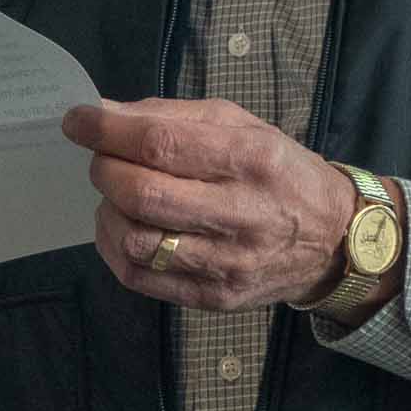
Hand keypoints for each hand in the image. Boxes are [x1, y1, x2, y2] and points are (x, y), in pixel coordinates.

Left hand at [62, 98, 388, 315]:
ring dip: (109, 211)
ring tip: (119, 196)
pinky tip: (124, 228)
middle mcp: (243, 214)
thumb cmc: (278, 171)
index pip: (161, 144)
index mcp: (251, 159)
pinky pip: (140, 278)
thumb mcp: (242, 125)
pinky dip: (115, 248)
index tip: (77, 121)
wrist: (334, 239)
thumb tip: (105, 113)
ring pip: (137, 241)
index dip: (107, 131)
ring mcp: (229, 264)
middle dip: (106, 170)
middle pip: (143, 194)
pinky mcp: (216, 297)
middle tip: (103, 159)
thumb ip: (173, 117)